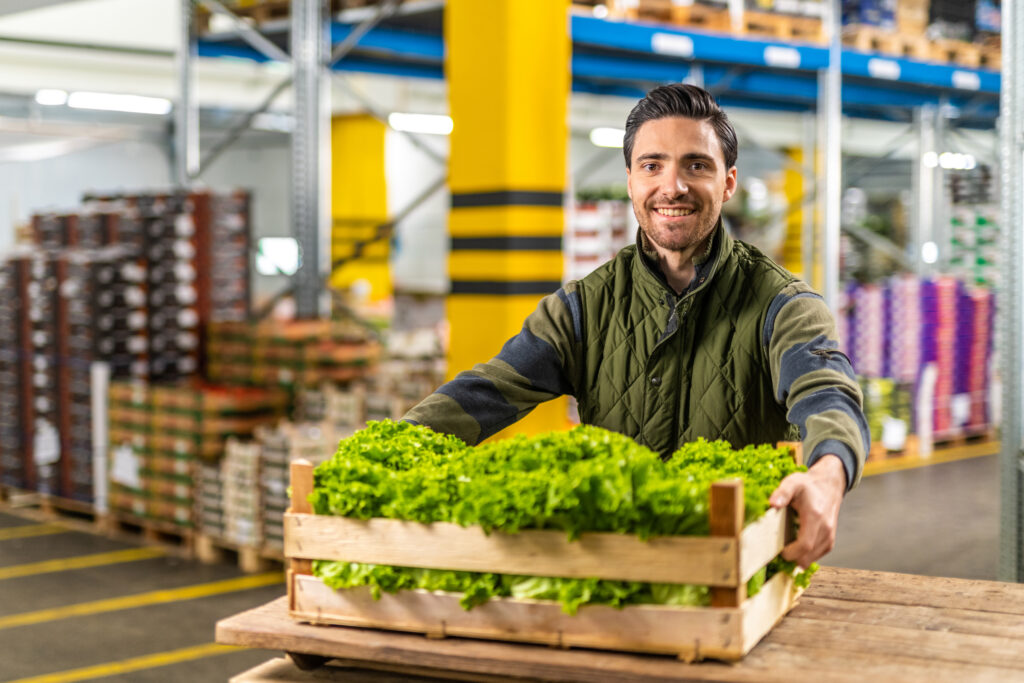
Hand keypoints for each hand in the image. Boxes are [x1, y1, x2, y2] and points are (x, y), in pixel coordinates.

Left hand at [769, 454, 846, 568]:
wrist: (828, 486)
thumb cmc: (808, 486)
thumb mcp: (793, 483)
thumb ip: (782, 492)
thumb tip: (773, 503)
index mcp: (815, 516)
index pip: (805, 544)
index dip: (791, 553)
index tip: (779, 550)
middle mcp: (825, 528)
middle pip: (808, 555)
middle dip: (792, 557)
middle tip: (779, 550)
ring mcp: (829, 535)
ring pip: (813, 558)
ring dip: (799, 557)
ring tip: (788, 547)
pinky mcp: (830, 540)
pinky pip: (818, 554)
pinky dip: (806, 555)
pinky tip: (797, 547)